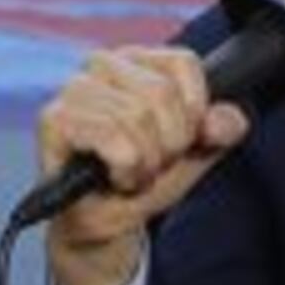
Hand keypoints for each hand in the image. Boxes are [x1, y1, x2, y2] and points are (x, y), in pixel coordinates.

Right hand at [36, 46, 250, 284]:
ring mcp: (75, 89)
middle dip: (168, 144)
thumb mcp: (195, 154)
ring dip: (145, 162)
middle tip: (151, 164)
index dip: (192, 113)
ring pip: (137, 116)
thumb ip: (220, 131)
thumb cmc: (143, 178)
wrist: (106, 224)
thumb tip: (229, 119)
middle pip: (161, 93)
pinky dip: (125, 167)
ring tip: (131, 173)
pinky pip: (112, 136)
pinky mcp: (55, 118)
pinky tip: (114, 177)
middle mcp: (102, 64)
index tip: (178, 141)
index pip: (183, 63)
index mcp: (137, 60)